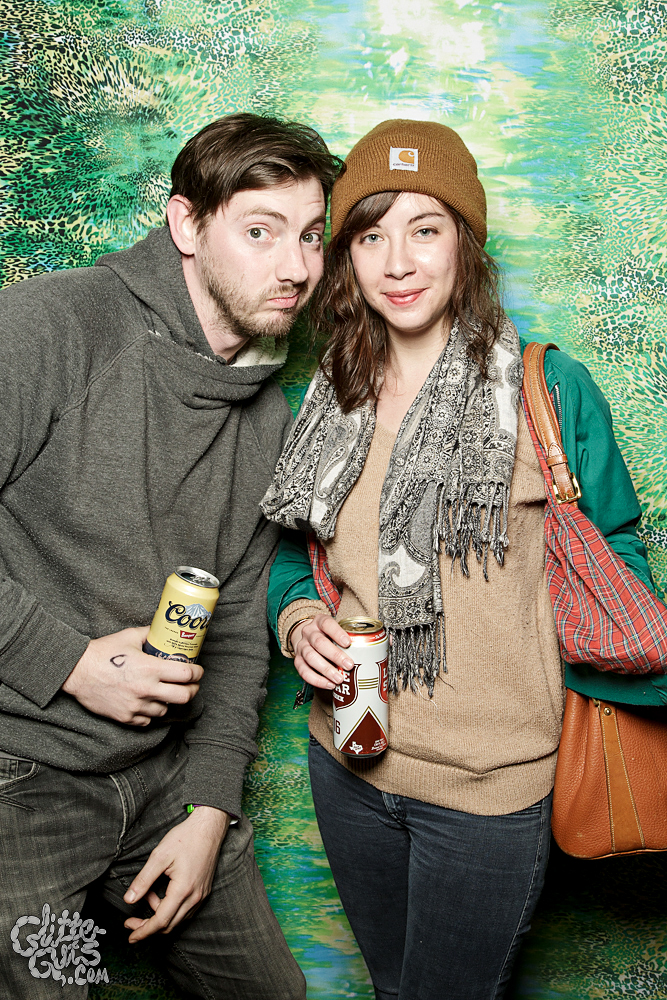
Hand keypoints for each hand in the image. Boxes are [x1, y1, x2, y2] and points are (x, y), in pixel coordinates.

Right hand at [62, 627, 202, 725]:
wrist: (76, 671)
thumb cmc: (102, 652)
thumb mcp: (128, 636)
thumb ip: (148, 633)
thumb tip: (161, 629)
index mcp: (150, 668)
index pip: (186, 674)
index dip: (197, 673)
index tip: (198, 671)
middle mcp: (146, 689)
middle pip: (184, 696)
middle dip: (192, 689)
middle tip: (191, 685)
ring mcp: (136, 705)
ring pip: (166, 710)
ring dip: (169, 701)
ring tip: (166, 693)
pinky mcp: (126, 717)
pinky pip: (148, 720)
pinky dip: (151, 713)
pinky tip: (149, 703)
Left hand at [123, 806, 229, 941]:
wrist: (209, 827)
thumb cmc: (185, 837)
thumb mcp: (159, 856)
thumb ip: (143, 880)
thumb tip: (129, 900)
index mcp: (183, 890)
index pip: (161, 921)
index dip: (143, 931)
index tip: (130, 937)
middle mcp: (195, 897)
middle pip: (169, 926)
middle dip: (148, 928)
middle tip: (131, 922)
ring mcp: (201, 895)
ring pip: (177, 920)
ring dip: (159, 915)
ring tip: (148, 893)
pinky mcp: (204, 891)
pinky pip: (185, 910)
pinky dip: (170, 908)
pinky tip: (162, 893)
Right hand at [291, 615, 353, 689]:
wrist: (307, 637)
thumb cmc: (327, 635)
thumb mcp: (336, 629)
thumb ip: (349, 637)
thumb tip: (372, 652)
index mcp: (319, 622)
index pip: (327, 624)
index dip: (337, 633)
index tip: (348, 643)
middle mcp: (308, 633)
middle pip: (319, 643)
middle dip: (335, 655)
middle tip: (349, 665)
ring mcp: (301, 646)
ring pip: (311, 657)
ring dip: (326, 670)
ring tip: (339, 679)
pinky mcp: (297, 661)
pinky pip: (304, 671)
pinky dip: (317, 680)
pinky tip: (329, 684)